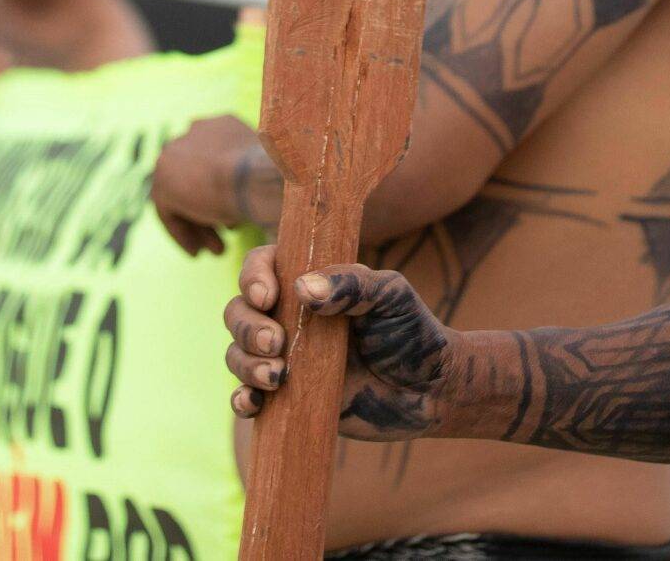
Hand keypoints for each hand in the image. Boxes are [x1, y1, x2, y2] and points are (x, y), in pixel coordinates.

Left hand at [152, 115, 271, 256]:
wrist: (255, 179)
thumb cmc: (275, 176)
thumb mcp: (268, 170)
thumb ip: (253, 175)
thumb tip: (266, 198)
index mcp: (222, 124)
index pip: (215, 160)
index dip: (224, 192)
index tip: (234, 218)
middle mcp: (196, 130)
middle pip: (198, 178)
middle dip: (211, 210)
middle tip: (224, 237)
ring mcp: (175, 153)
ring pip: (185, 196)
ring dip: (201, 225)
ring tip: (217, 251)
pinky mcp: (163, 181)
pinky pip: (170, 212)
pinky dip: (183, 232)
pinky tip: (197, 252)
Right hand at [222, 245, 458, 439]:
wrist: (431, 391)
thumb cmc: (413, 333)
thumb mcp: (391, 297)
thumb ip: (354, 285)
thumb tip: (303, 288)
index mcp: (312, 283)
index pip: (263, 266)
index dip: (254, 277)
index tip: (268, 297)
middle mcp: (291, 318)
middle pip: (239, 312)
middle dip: (247, 327)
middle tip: (277, 344)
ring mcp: (287, 358)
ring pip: (238, 353)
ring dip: (245, 363)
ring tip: (277, 377)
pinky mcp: (289, 398)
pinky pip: (248, 396)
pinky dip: (241, 398)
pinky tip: (252, 403)